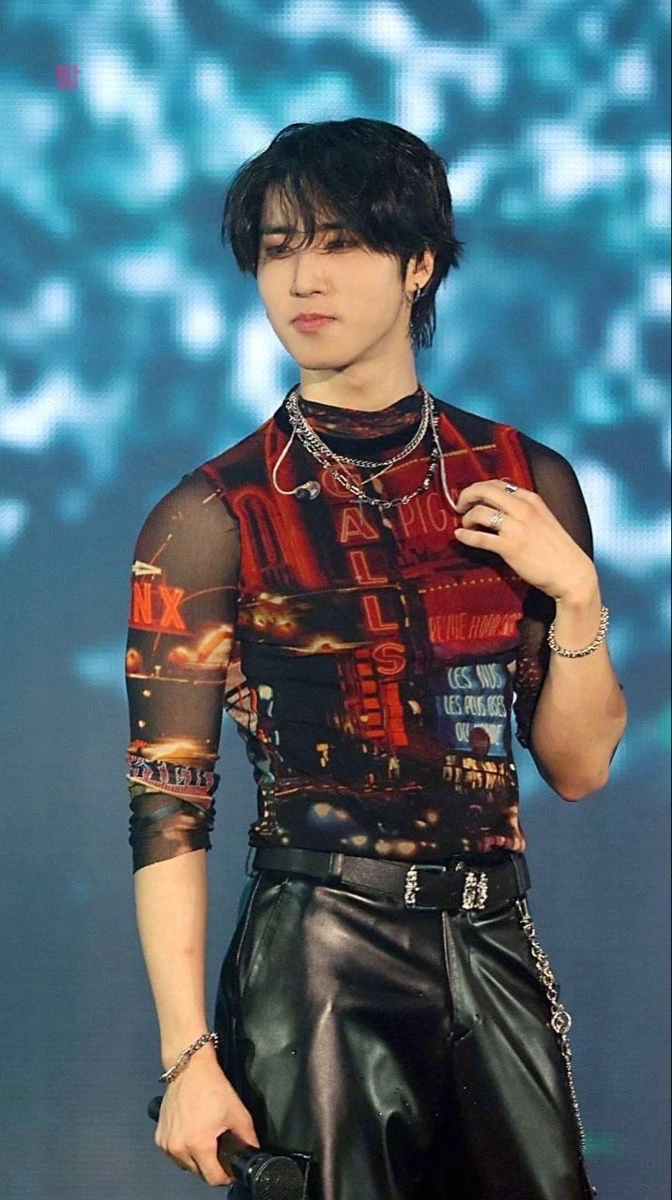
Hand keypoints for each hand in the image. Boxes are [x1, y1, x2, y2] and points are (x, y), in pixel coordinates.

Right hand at [155, 1049, 259, 1185]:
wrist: (190, 1068)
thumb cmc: (211, 1086)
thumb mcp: (237, 1112)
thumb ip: (248, 1137)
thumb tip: (252, 1152)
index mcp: (198, 1144)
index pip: (213, 1178)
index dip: (226, 1175)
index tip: (230, 1168)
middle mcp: (179, 1147)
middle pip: (199, 1173)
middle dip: (211, 1165)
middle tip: (219, 1146)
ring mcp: (167, 1143)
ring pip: (186, 1165)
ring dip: (196, 1158)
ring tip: (205, 1137)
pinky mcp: (159, 1137)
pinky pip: (174, 1154)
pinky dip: (183, 1149)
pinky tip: (192, 1132)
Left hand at [453, 479, 596, 602]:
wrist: (571, 574)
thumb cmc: (558, 550)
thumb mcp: (544, 520)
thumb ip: (524, 510)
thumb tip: (500, 506)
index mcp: (532, 500)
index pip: (497, 484)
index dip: (478, 488)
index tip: (471, 496)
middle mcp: (523, 509)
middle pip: (484, 491)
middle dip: (466, 496)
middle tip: (459, 506)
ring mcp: (516, 528)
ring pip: (479, 512)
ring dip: (466, 518)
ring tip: (465, 526)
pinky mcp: (509, 547)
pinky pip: (479, 537)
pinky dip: (465, 536)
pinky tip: (460, 536)